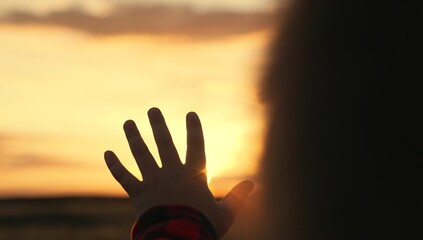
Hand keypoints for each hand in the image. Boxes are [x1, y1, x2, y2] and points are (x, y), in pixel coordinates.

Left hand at [104, 108, 253, 237]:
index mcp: (193, 175)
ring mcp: (153, 182)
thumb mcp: (226, 213)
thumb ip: (238, 197)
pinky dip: (115, 165)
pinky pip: (124, 177)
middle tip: (152, 110)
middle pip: (164, 143)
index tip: (190, 113)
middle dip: (158, 125)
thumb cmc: (203, 227)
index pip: (196, 146)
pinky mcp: (138, 194)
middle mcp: (171, 173)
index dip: (194, 129)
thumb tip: (253, 184)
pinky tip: (108, 153)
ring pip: (141, 154)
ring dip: (134, 137)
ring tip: (128, 123)